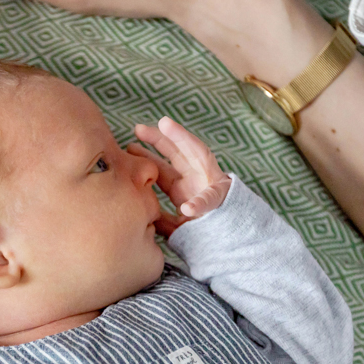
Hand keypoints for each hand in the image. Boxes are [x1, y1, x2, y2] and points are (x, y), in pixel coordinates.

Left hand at [131, 117, 231, 236]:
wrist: (233, 238)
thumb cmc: (204, 231)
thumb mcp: (177, 225)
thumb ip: (162, 219)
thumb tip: (141, 217)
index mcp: (184, 186)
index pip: (164, 166)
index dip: (147, 155)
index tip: (130, 145)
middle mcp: (197, 178)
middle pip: (178, 151)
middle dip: (160, 138)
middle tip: (137, 128)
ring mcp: (211, 183)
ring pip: (198, 153)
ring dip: (182, 137)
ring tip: (165, 124)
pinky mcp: (222, 198)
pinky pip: (208, 200)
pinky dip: (198, 203)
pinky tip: (186, 204)